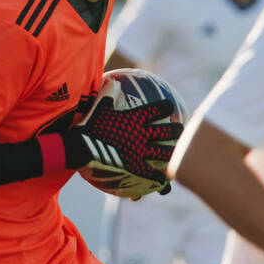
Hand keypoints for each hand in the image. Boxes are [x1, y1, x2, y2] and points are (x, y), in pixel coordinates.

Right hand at [63, 96, 181, 183]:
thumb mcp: (99, 106)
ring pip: (162, 152)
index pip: (155, 110)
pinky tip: (164, 183)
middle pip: (165, 132)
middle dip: (175, 131)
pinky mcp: (133, 165)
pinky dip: (158, 178)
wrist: (82, 146)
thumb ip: (108, 93)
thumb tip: (114, 80)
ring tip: (179, 157)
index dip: (165, 108)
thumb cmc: (89, 125)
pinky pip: (149, 172)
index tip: (170, 107)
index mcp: (134, 118)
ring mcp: (138, 150)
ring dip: (172, 154)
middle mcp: (141, 134)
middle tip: (181, 131)